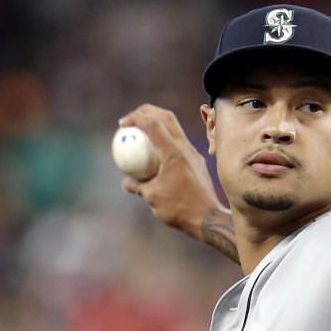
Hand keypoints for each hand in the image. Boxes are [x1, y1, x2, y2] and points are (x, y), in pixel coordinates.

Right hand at [118, 104, 235, 255]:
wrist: (208, 219)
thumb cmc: (179, 209)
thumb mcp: (152, 198)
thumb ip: (138, 186)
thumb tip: (127, 182)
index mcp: (173, 152)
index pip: (152, 123)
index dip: (135, 118)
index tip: (123, 124)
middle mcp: (185, 147)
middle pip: (166, 116)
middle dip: (147, 112)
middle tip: (133, 119)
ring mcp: (193, 154)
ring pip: (175, 128)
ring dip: (158, 124)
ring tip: (144, 133)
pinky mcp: (197, 162)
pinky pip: (180, 143)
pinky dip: (166, 141)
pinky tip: (158, 154)